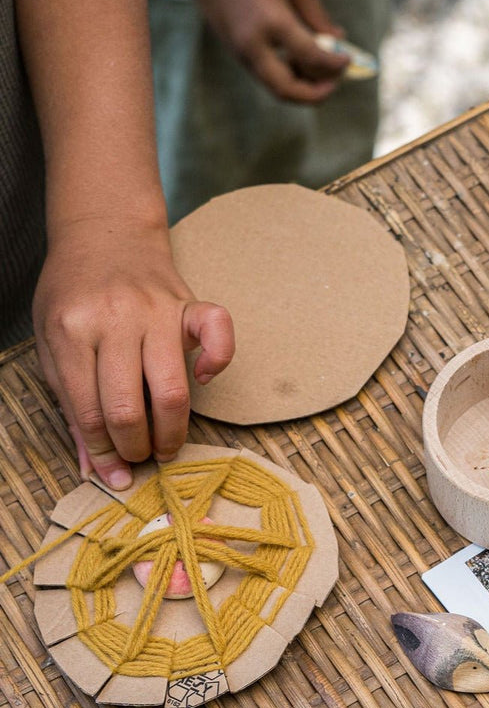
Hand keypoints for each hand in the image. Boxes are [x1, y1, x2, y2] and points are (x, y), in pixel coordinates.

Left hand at [32, 216, 233, 488]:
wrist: (102, 234)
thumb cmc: (72, 294)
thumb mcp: (51, 344)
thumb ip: (70, 403)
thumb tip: (94, 464)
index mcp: (70, 331)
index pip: (88, 411)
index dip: (103, 452)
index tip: (114, 474)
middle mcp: (114, 320)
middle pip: (129, 407)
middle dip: (136, 447)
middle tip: (139, 458)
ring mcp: (156, 310)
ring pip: (172, 389)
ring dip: (172, 431)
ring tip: (167, 445)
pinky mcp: (189, 303)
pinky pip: (219, 333)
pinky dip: (218, 362)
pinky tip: (203, 379)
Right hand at [189, 0, 349, 101]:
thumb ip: (318, 15)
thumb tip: (339, 40)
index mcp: (273, 21)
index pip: (311, 56)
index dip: (334, 65)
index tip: (348, 60)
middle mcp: (255, 45)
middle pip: (289, 90)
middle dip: (317, 93)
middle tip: (335, 81)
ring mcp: (244, 55)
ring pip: (278, 90)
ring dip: (303, 89)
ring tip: (320, 71)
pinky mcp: (240, 58)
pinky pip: (270, 80)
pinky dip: (290, 80)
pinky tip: (301, 64)